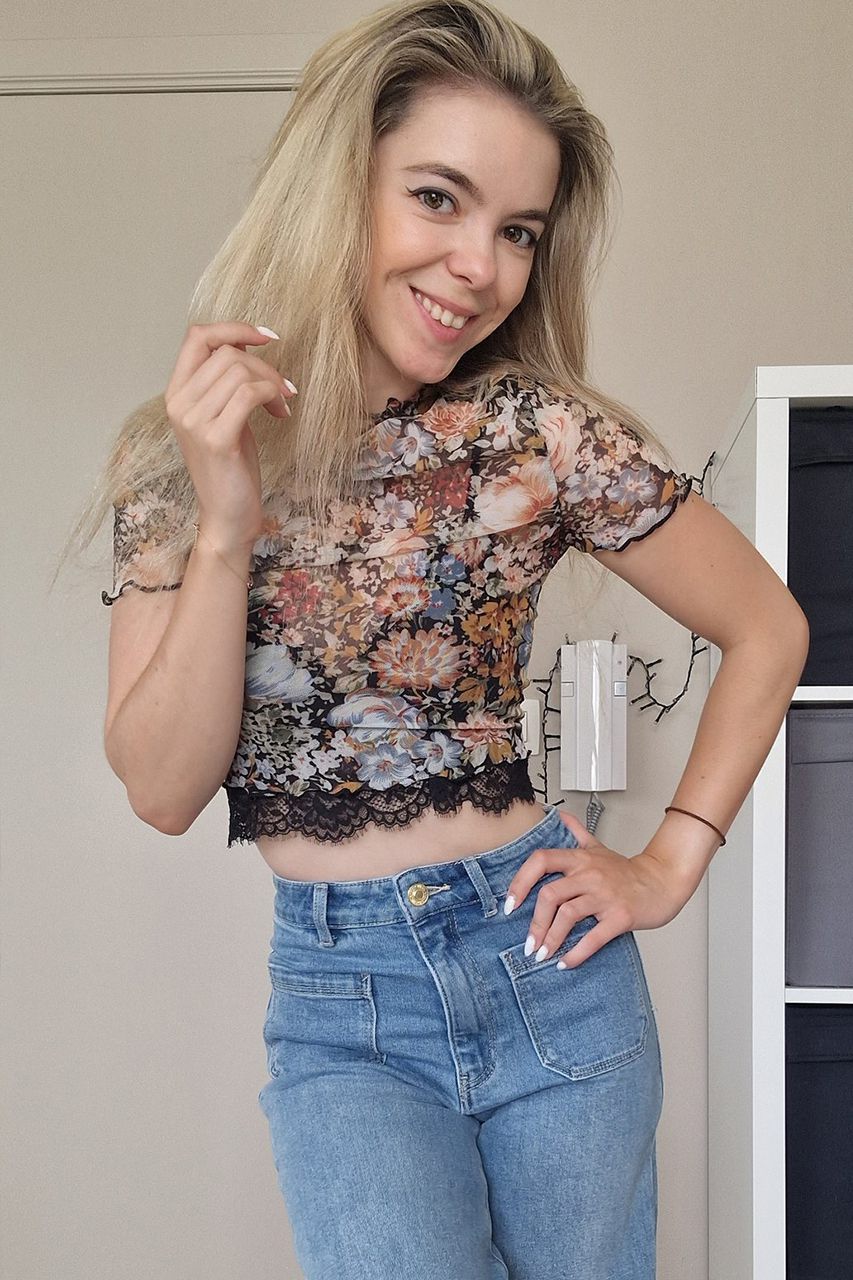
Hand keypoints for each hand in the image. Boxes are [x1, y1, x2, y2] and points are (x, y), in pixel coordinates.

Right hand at [163, 322, 297, 551]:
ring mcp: (193, 422)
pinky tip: (281, 414)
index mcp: (176, 393)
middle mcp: (178, 404)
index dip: (234, 328)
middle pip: (227, 353)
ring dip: (272, 383)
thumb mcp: (224, 414)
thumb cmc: (231, 466)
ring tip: (282, 405)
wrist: (227, 515)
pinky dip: (272, 396)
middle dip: (265, 365)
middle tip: (284, 390)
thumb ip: (224, 381)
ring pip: (240, 371)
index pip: (196, 336)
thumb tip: (245, 343)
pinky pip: (249, 394)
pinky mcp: (215, 439)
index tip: (266, 337)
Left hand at [504, 809, 693, 968]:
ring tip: (542, 955)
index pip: (541, 860)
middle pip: (550, 894)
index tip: (510, 904)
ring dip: (551, 940)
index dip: (520, 881)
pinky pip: (593, 937)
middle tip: (528, 944)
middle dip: (535, 923)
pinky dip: (576, 954)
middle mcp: (590, 874)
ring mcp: (605, 895)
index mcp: (580, 858)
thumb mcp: (599, 847)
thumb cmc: (628, 871)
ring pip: (568, 916)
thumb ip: (576, 832)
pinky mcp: (620, 916)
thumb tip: (558, 816)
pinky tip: (566, 963)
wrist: (663, 882)